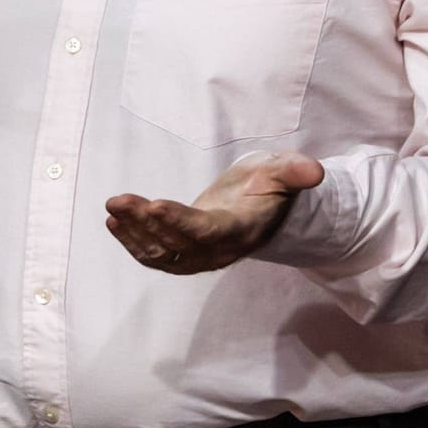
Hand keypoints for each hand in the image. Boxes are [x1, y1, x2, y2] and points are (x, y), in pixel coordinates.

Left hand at [104, 150, 324, 273]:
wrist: (258, 208)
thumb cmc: (268, 186)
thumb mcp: (282, 173)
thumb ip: (293, 172)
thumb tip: (314, 170)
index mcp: (241, 230)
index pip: (208, 231)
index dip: (181, 222)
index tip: (154, 206)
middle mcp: (219, 250)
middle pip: (178, 244)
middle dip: (147, 224)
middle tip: (121, 201)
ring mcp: (199, 257)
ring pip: (161, 253)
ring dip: (133, 232)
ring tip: (113, 207)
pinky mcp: (183, 255)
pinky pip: (154, 256)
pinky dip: (132, 241)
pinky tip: (114, 221)